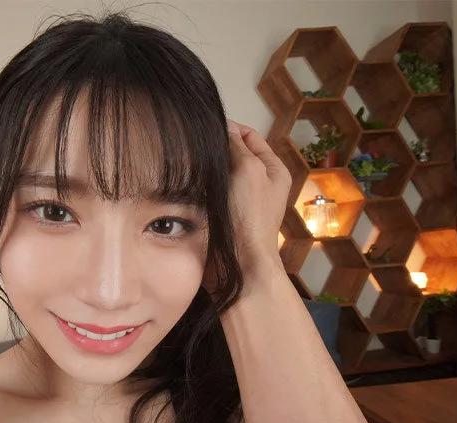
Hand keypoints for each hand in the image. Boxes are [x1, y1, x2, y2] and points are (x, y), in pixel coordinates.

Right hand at [202, 119, 290, 296]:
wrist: (240, 262)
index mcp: (272, 169)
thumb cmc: (249, 216)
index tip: (205, 127)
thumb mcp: (249, 170)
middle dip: (214, 148)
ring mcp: (239, 200)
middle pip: (233, 154)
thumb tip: (225, 128)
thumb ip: (237, 146)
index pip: (249, 136)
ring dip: (204, 168)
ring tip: (186, 161)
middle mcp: (257, 183)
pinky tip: (185, 182)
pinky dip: (198, 186)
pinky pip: (208, 193)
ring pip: (218, 173)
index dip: (229, 128)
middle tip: (191, 144)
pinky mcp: (223, 215)